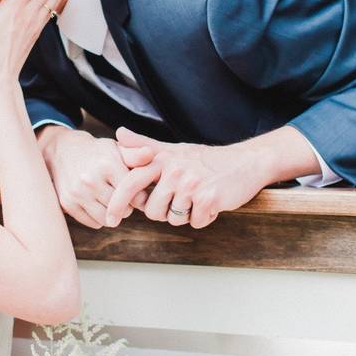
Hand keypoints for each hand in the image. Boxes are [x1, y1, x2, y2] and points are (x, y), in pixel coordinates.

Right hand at [40, 127, 153, 228]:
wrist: (62, 150)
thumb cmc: (96, 152)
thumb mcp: (116, 148)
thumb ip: (135, 154)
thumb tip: (150, 154)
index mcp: (108, 165)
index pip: (135, 196)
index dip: (140, 196)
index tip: (137, 192)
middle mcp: (91, 179)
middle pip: (123, 210)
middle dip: (126, 206)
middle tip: (122, 196)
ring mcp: (78, 193)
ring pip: (107, 219)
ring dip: (112, 214)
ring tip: (110, 200)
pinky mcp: (67, 204)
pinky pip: (93, 223)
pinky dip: (98, 218)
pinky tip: (97, 204)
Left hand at [108, 127, 270, 228]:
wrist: (246, 162)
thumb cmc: (206, 159)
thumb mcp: (172, 149)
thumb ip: (143, 145)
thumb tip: (118, 133)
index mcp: (162, 159)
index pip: (131, 183)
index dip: (117, 203)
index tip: (110, 219)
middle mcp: (174, 170)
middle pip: (152, 210)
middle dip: (162, 212)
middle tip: (179, 200)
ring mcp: (192, 184)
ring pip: (173, 218)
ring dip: (185, 215)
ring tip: (196, 199)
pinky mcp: (209, 198)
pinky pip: (195, 222)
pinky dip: (203, 218)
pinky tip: (210, 204)